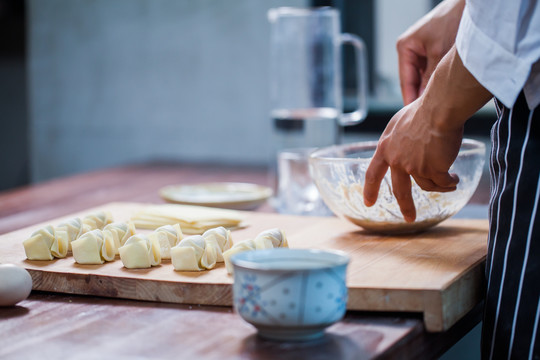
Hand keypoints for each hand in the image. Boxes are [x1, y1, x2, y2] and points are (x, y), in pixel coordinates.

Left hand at [363, 46, 491, 221]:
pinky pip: (443, 183)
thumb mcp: (400, 122)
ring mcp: (413, 166)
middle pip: (400, 190)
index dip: (370, 189)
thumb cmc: (423, 109)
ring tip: (451, 182)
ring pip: (427, 185)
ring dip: (440, 186)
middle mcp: (396, 160)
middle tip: (409, 218)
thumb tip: (404, 144)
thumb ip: (398, 138)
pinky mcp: (432, 170)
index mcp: (385, 147)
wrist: (439, 108)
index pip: (372, 173)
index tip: (368, 202)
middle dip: (405, 206)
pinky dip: (450, 183)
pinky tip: (455, 179)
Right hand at [397, 0, 464, 104]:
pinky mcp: (436, 50)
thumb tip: (426, 102)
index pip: (405, 81)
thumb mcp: (439, 54)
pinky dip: (441, 78)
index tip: (414, 116)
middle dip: (423, 95)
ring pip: (426, 76)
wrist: (471, 4)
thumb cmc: (453, 19)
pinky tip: (448, 89)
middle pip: (415, 81)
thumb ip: (430, 79)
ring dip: (433, 87)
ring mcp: (424, 50)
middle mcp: (412, 49)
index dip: (410, 100)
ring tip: (440, 103)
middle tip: (430, 114)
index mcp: (404, 47)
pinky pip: (435, 70)